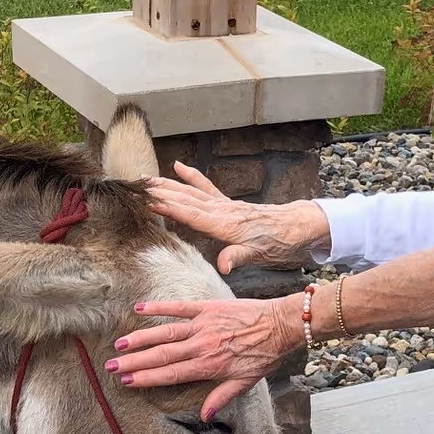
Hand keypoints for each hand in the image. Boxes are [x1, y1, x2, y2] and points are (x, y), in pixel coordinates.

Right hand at [106, 297, 297, 419]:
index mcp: (209, 366)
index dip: (146, 378)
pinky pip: (179, 307)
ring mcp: (203, 325)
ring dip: (141, 339)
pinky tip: (139, 309)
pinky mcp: (208, 308)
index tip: (126, 382)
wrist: (281, 325)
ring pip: (165, 333)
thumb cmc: (264, 355)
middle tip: (112, 366)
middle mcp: (202, 346)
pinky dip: (159, 307)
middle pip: (162, 355)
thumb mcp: (246, 382)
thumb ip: (221, 397)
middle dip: (134, 362)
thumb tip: (204, 416)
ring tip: (120, 345)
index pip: (171, 374)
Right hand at [146, 164, 331, 273]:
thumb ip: (239, 257)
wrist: (297, 226)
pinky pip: (206, 188)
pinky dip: (192, 177)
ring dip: (168, 185)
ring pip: (191, 192)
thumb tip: (224, 267)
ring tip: (146, 179)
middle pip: (185, 198)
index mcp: (225, 224)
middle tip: (136, 187)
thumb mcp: (260, 255)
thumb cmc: (278, 242)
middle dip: (160, 192)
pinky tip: (179, 166)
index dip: (169, 207)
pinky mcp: (229, 204)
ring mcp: (224, 205)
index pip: (191, 214)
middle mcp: (221, 211)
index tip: (147, 201)